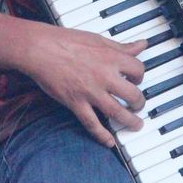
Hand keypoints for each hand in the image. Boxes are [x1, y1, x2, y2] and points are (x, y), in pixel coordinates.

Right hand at [25, 24, 147, 147]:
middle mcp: (104, 76)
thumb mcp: (99, 40)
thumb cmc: (67, 41)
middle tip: (138, 106)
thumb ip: (122, 47)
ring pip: (117, 112)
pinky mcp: (76, 103)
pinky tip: (110, 142)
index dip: (139, 76)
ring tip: (135, 125)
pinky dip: (102, 135)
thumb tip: (142, 45)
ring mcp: (91, 92)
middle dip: (139, 103)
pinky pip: (92, 123)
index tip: (136, 79)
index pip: (138, 70)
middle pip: (132, 95)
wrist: (40, 49)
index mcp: (111, 58)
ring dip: (130, 121)